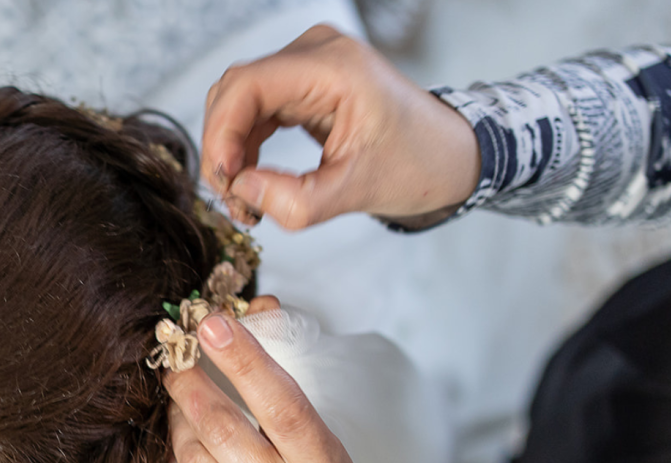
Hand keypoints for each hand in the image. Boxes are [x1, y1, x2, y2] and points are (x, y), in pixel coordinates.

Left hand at [164, 304, 368, 462]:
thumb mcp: (324, 457)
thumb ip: (288, 397)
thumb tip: (257, 315)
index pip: (283, 408)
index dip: (245, 362)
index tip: (213, 323)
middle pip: (227, 434)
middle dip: (194, 387)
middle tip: (177, 359)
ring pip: (196, 461)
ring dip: (180, 422)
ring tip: (182, 403)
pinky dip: (179, 460)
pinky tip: (185, 448)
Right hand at [202, 24, 480, 228]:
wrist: (448, 155)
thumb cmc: (418, 164)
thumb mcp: (355, 192)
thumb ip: (295, 201)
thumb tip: (242, 191)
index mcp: (335, 68)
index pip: (249, 85)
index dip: (223, 134)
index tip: (225, 181)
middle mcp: (317, 53)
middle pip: (236, 90)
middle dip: (222, 147)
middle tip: (232, 199)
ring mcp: (308, 63)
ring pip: (240, 100)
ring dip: (230, 151)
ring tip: (243, 199)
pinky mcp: (304, 82)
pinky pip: (256, 109)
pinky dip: (245, 147)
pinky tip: (252, 181)